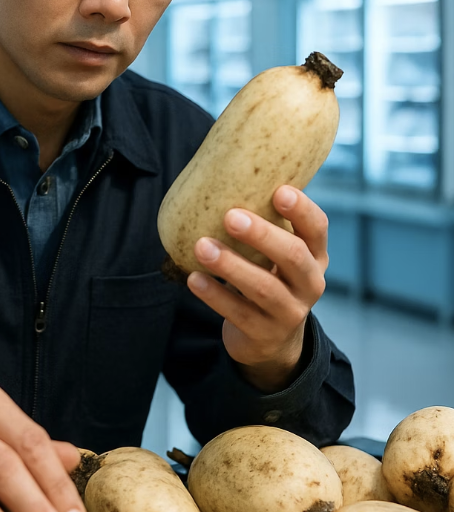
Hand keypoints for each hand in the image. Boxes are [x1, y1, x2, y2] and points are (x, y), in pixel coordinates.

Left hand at [186, 185, 327, 392]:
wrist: (271, 341)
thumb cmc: (267, 278)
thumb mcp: (275, 255)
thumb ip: (263, 223)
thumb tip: (223, 170)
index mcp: (314, 256)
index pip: (317, 228)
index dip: (301, 210)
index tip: (279, 190)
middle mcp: (309, 283)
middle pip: (292, 256)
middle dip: (262, 235)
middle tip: (231, 216)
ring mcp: (290, 312)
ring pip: (263, 287)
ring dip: (230, 264)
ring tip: (201, 246)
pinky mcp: (264, 334)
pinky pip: (238, 312)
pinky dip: (214, 294)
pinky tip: (194, 278)